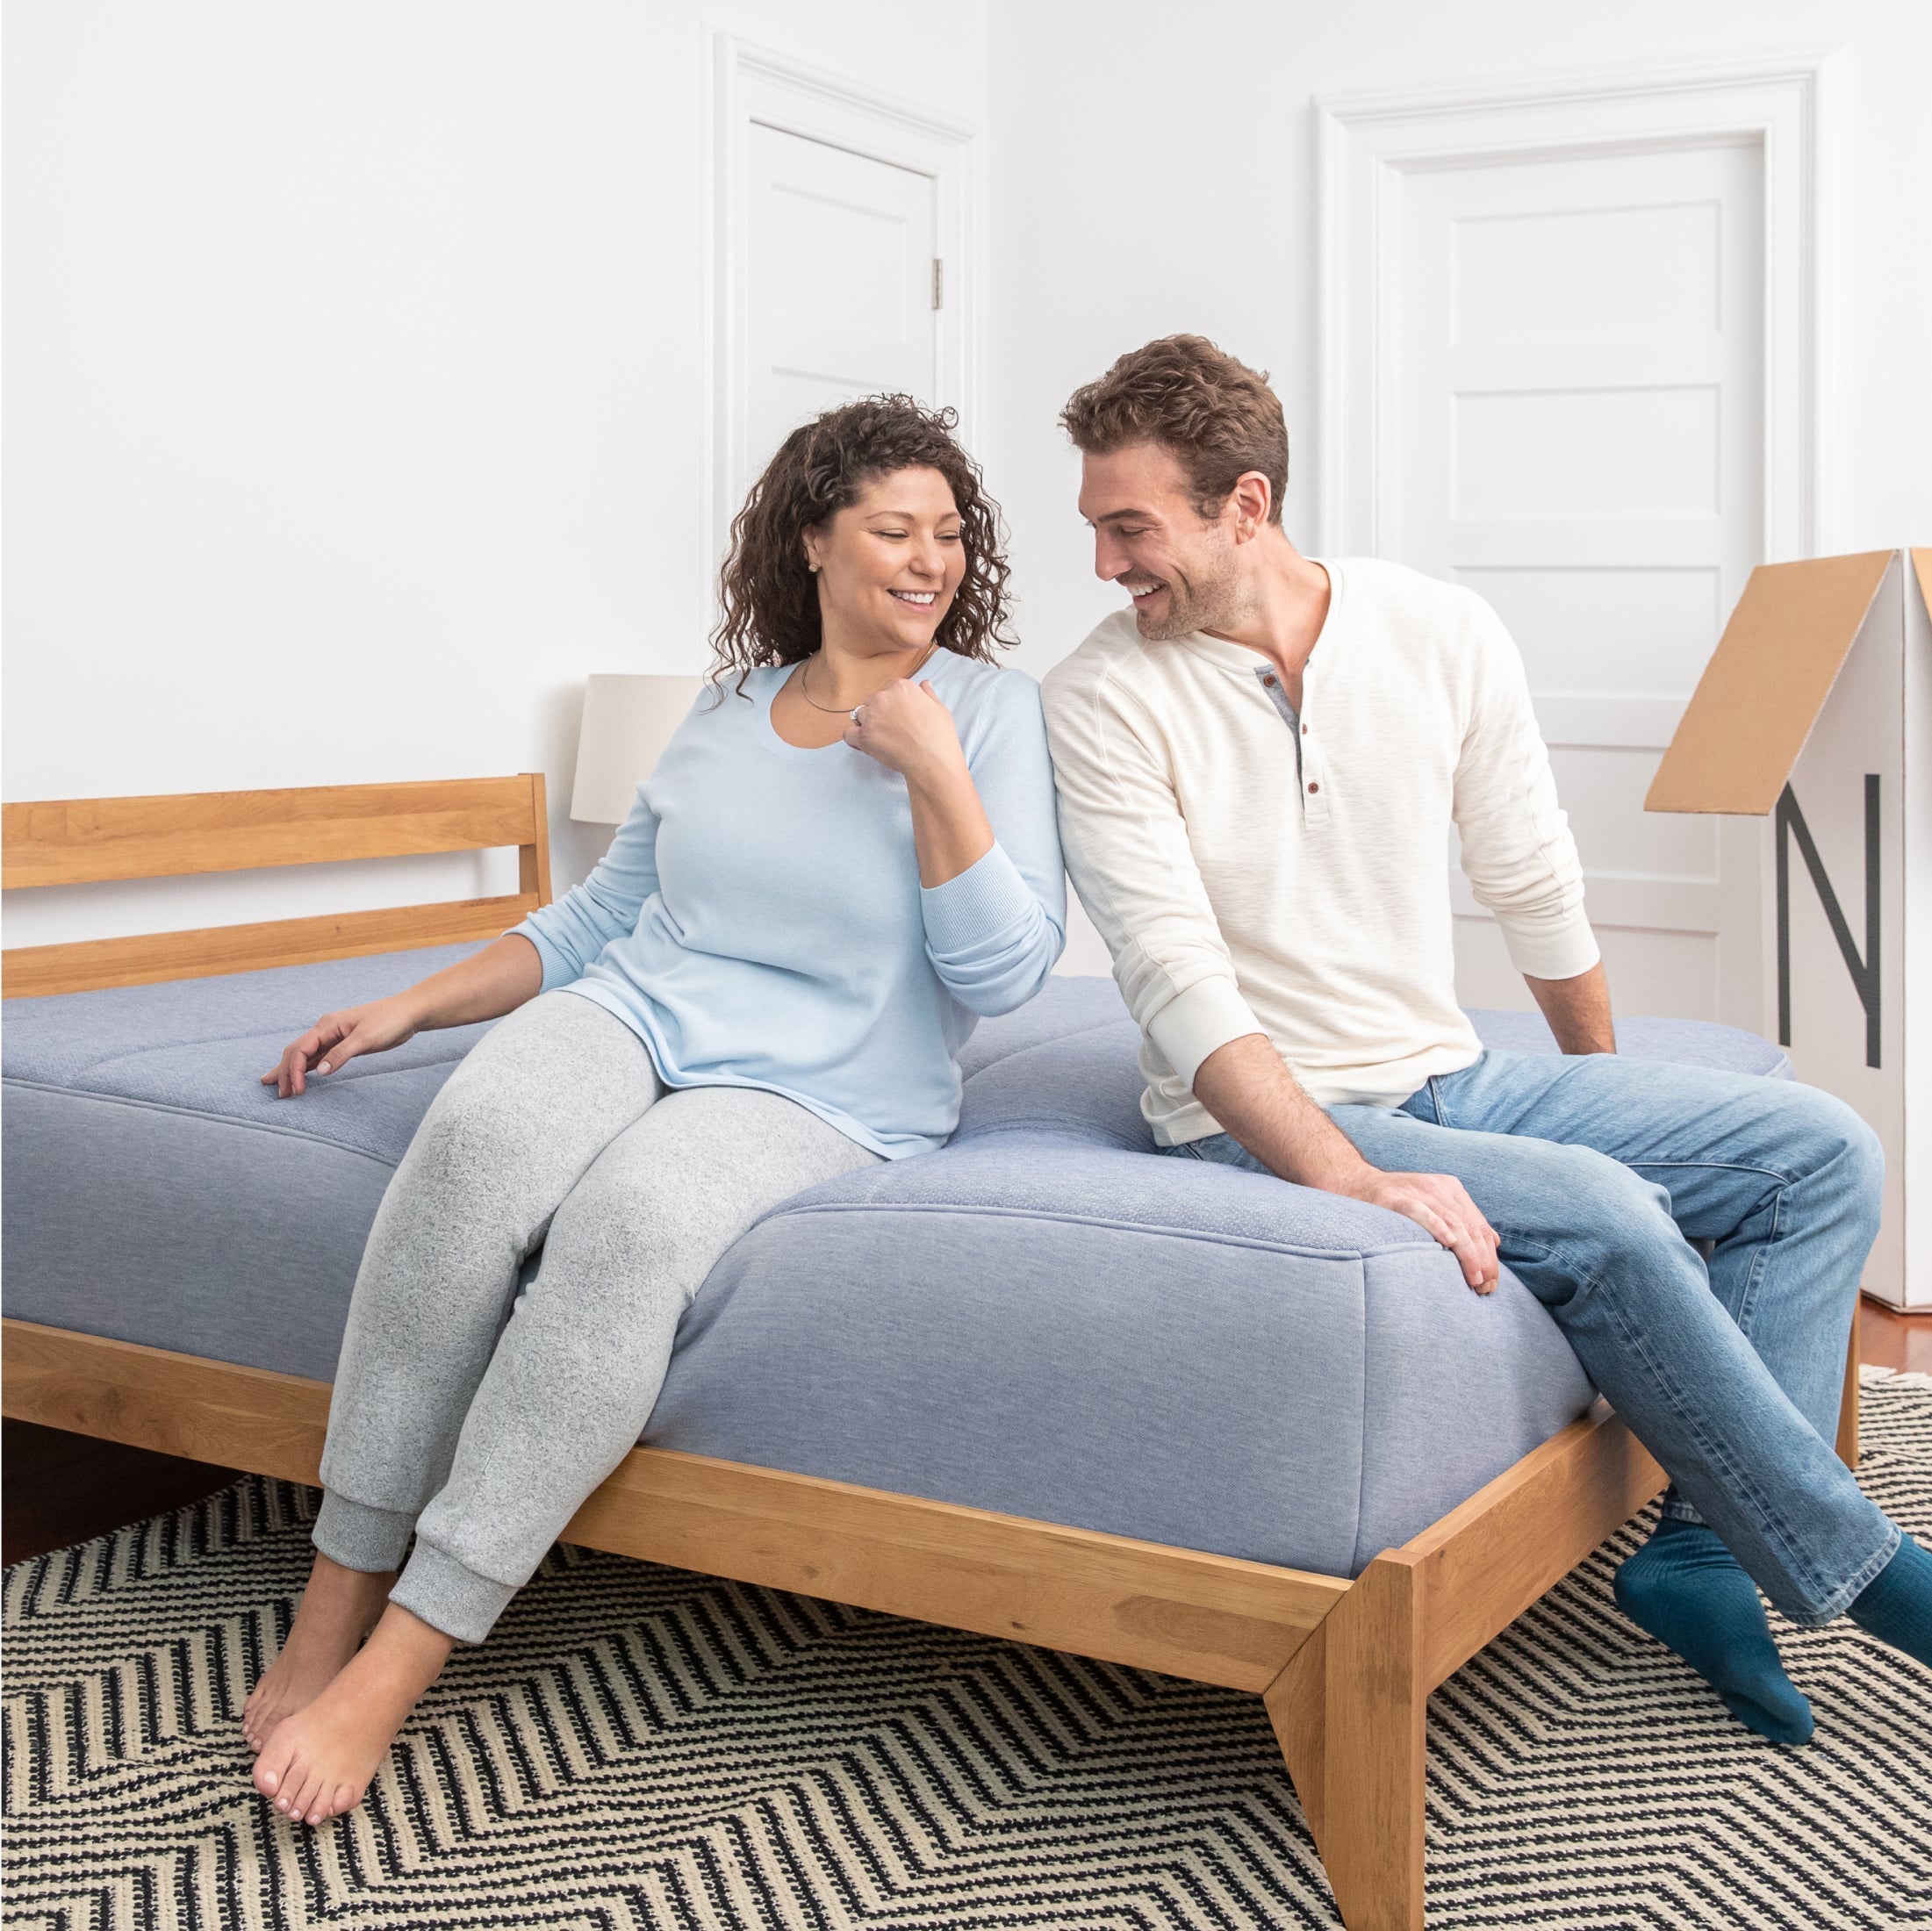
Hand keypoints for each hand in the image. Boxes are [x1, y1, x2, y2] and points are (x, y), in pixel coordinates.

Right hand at [262, 995, 419, 1097]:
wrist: (408, 1014)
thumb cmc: (389, 1021)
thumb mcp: (366, 1038)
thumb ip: (342, 1054)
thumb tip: (320, 1071)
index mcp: (326, 1026)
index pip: (300, 1049)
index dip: (294, 1071)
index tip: (297, 1090)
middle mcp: (325, 1031)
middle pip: (296, 1052)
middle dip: (286, 1072)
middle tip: (281, 1094)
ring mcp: (333, 1038)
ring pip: (305, 1056)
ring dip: (292, 1071)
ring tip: (280, 1088)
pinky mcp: (342, 1046)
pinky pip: (318, 1058)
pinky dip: (307, 1069)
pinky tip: (300, 1077)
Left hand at [844, 679, 965, 783]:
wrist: (933, 760)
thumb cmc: (939, 735)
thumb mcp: (939, 708)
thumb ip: (927, 694)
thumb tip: (925, 684)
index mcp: (901, 687)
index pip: (888, 691)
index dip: (893, 706)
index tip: (899, 718)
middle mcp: (883, 697)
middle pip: (872, 702)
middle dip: (878, 714)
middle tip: (891, 731)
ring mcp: (872, 716)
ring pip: (859, 716)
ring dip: (866, 725)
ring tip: (881, 740)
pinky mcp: (864, 736)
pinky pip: (848, 734)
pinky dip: (853, 739)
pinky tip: (864, 745)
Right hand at [1337, 1168, 1499, 1292]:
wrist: (1354, 1183)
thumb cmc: (1395, 1202)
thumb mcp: (1433, 1205)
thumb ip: (1462, 1220)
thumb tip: (1494, 1242)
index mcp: (1451, 1189)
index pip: (1480, 1226)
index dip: (1490, 1256)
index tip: (1491, 1281)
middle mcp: (1438, 1188)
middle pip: (1471, 1227)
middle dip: (1483, 1260)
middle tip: (1486, 1286)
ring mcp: (1417, 1192)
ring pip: (1453, 1223)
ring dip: (1467, 1254)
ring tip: (1474, 1278)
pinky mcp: (1396, 1198)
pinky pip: (1421, 1212)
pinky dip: (1437, 1227)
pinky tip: (1449, 1243)